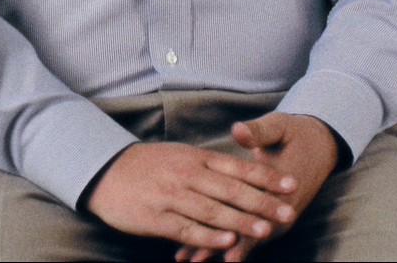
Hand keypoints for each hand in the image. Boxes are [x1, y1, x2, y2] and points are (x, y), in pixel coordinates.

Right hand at [84, 141, 298, 257]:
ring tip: (264, 231)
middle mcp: (186, 175)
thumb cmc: (148, 165)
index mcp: (195, 158)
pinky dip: (207, 236)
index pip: (238, 167)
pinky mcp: (156, 218)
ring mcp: (171, 196)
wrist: (105, 170)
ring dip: (240, 221)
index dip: (266, 176)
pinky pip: (186, 229)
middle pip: (230, 189)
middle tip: (288, 213)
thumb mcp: (180, 155)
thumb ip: (210, 165)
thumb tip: (242, 174)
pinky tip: (225, 242)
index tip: (291, 185)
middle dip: (262, 202)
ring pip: (211, 210)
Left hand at [174, 113, 339, 262]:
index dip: (239, 228)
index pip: (259, 211)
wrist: (318, 146)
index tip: (223, 245)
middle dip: (221, 245)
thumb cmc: (296, 135)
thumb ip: (259, 132)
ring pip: (244, 237)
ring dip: (218, 248)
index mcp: (282, 188)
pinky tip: (199, 251)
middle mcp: (280, 210)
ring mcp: (274, 218)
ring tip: (192, 259)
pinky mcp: (267, 218)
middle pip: (249, 232)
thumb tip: (238, 129)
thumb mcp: (280, 127)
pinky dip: (223, 242)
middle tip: (195, 257)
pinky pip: (244, 233)